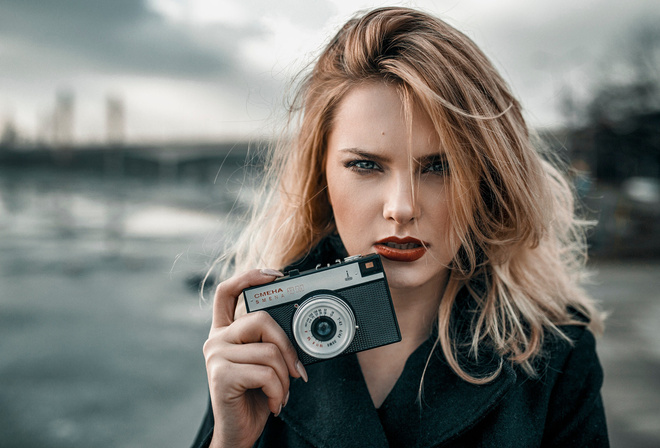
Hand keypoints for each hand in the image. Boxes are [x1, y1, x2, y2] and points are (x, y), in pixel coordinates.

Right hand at [203, 269, 307, 447]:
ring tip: (280, 393)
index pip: (228, 291)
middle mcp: (215, 339)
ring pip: (268, 350)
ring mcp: (216, 355)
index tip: (274, 274)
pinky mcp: (221, 375)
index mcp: (224, 331)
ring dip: (284, 377)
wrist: (239, 432)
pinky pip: (266, 373)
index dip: (249, 276)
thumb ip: (268, 341)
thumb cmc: (254, 396)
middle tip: (295, 370)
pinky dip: (278, 391)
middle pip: (260, 318)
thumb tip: (296, 329)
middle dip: (287, 346)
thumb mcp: (263, 362)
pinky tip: (273, 403)